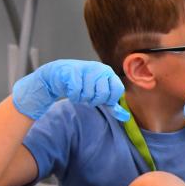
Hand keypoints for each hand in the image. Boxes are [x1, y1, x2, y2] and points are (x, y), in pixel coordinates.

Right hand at [11, 60, 128, 121]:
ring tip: (78, 90)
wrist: (58, 75)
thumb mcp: (99, 94)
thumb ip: (112, 105)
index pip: (117, 90)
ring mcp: (86, 69)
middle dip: (93, 99)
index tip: (101, 97)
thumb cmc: (82, 85)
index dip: (109, 99)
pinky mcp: (72, 72)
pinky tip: (71, 89)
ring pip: (89, 95)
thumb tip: (125, 117)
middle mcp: (99, 68)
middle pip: (103, 95)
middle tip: (87, 94)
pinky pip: (76, 93)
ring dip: (82, 98)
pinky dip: (73, 96)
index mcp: (108, 73)